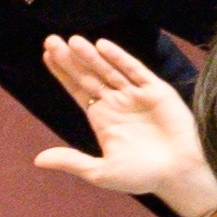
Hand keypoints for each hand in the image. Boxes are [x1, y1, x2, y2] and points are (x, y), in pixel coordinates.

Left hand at [26, 38, 216, 212]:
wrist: (179, 174)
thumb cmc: (142, 175)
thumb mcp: (100, 172)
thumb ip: (71, 161)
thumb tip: (37, 160)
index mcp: (102, 118)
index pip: (78, 90)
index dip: (62, 73)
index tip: (46, 55)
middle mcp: (117, 102)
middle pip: (89, 75)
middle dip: (70, 59)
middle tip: (50, 40)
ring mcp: (136, 95)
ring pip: (108, 70)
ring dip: (90, 56)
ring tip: (71, 41)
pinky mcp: (156, 91)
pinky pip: (135, 70)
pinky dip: (119, 58)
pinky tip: (102, 46)